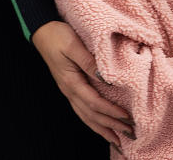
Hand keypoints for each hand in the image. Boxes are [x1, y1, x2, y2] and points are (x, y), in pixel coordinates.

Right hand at [32, 21, 132, 145]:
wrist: (42, 31)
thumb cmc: (58, 35)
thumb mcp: (74, 45)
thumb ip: (90, 62)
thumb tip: (106, 78)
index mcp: (70, 82)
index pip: (94, 103)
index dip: (110, 112)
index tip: (126, 117)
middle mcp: (69, 91)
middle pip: (91, 115)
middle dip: (110, 126)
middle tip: (130, 135)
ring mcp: (69, 91)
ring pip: (86, 116)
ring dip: (103, 129)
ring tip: (117, 141)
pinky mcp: (71, 88)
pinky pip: (83, 110)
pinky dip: (94, 121)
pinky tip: (101, 126)